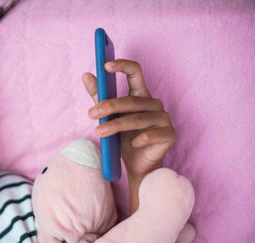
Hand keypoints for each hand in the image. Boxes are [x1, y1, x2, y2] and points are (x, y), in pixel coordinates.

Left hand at [82, 59, 175, 179]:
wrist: (136, 165)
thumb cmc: (123, 138)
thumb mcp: (109, 116)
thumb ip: (99, 96)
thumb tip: (86, 75)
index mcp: (140, 95)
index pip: (135, 72)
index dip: (123, 65)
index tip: (106, 65)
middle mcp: (154, 104)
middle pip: (131, 100)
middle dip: (109, 106)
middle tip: (91, 113)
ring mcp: (164, 118)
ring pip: (137, 118)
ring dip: (116, 125)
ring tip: (99, 132)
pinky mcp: (169, 134)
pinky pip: (152, 134)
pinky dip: (138, 140)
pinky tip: (131, 144)